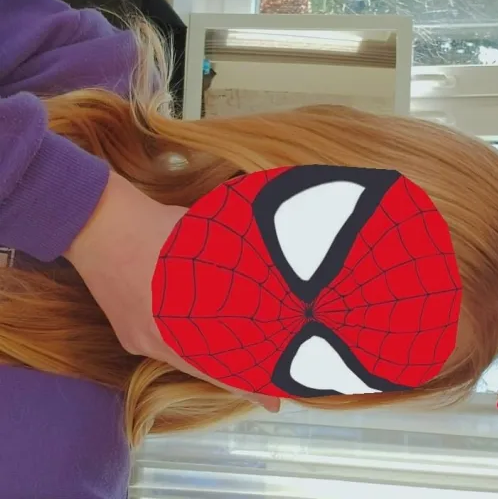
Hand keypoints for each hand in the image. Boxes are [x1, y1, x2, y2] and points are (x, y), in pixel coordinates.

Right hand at [64, 172, 280, 412]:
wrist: (96, 222)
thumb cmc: (154, 226)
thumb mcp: (203, 241)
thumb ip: (229, 265)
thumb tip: (261, 279)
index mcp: (174, 322)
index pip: (220, 363)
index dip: (248, 384)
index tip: (273, 403)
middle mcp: (154, 340)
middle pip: (203, 369)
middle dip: (235, 379)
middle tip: (267, 393)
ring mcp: (138, 338)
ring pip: (183, 360)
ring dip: (211, 363)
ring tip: (241, 367)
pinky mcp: (127, 331)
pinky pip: (164, 349)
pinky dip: (188, 349)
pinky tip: (204, 343)